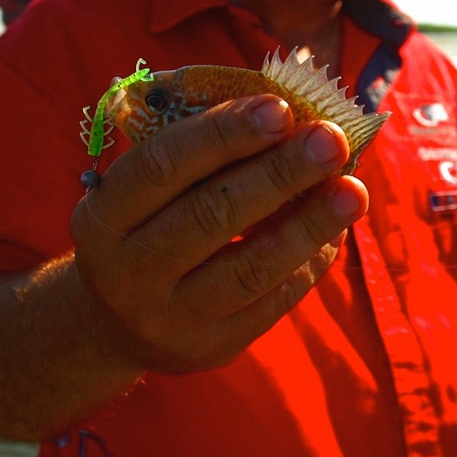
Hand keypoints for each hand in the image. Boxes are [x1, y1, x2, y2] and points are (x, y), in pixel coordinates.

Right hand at [70, 94, 368, 373]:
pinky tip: (334, 233)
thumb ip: (195, 155)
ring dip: (309, 224)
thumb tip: (285, 113)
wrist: (113, 325)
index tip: (279, 107)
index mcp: (103, 217)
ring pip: (249, 267)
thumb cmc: (141, 230)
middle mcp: (126, 272)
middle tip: (332, 138)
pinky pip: (270, 303)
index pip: (163, 166)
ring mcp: (169, 318)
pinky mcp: (210, 348)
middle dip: (279, 173)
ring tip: (354, 190)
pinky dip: (307, 263)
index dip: (222, 134)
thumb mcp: (140, 193)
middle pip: (211, 216)